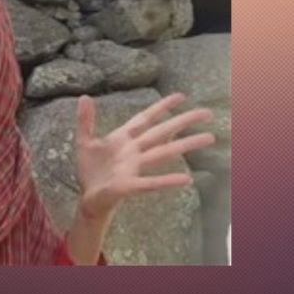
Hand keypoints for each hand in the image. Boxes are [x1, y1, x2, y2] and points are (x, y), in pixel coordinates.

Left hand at [74, 93, 214, 220]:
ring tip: (209, 138)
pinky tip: (187, 179)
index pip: (146, 119)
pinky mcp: (129, 186)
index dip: (161, 107)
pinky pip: (150, 182)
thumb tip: (85, 97)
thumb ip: (85, 120)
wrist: (86, 197)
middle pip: (162, 132)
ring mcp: (134, 168)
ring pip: (163, 153)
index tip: (181, 96)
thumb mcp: (85, 142)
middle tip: (207, 113)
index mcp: (124, 138)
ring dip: (185, 145)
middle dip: (183, 121)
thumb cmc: (90, 170)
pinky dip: (167, 180)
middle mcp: (134, 151)